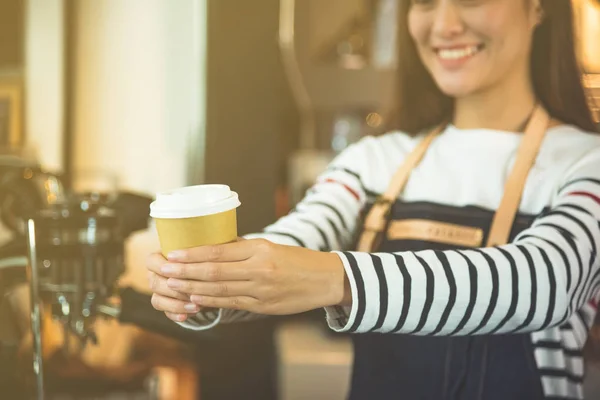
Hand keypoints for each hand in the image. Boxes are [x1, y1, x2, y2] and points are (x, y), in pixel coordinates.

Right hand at [146, 253, 200, 321]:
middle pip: (155, 284)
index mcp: (157, 259)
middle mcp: (154, 275)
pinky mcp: (165, 305)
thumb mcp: (196, 255)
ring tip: (196, 307)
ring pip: (157, 300)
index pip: (152, 262)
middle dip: (175, 290)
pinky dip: (176, 315)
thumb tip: (197, 261)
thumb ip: (193, 257)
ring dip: (177, 305)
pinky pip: (165, 312)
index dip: (164, 267)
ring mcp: (158, 292)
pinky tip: (187, 316)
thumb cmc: (199, 259)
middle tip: (193, 293)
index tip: (179, 269)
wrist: (204, 275)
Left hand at [156, 239, 349, 314]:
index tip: (174, 253)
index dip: (193, 254)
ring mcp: (261, 289)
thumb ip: (244, 249)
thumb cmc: (297, 260)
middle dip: (186, 271)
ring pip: (219, 289)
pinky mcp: (264, 305)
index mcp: (260, 249)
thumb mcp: (272, 247)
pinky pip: (231, 303)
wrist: (325, 279)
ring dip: (193, 288)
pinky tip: (195, 299)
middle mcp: (259, 269)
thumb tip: (215, 246)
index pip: (219, 251)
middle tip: (166, 270)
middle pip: (214, 271)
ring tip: (174, 284)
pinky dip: (211, 301)